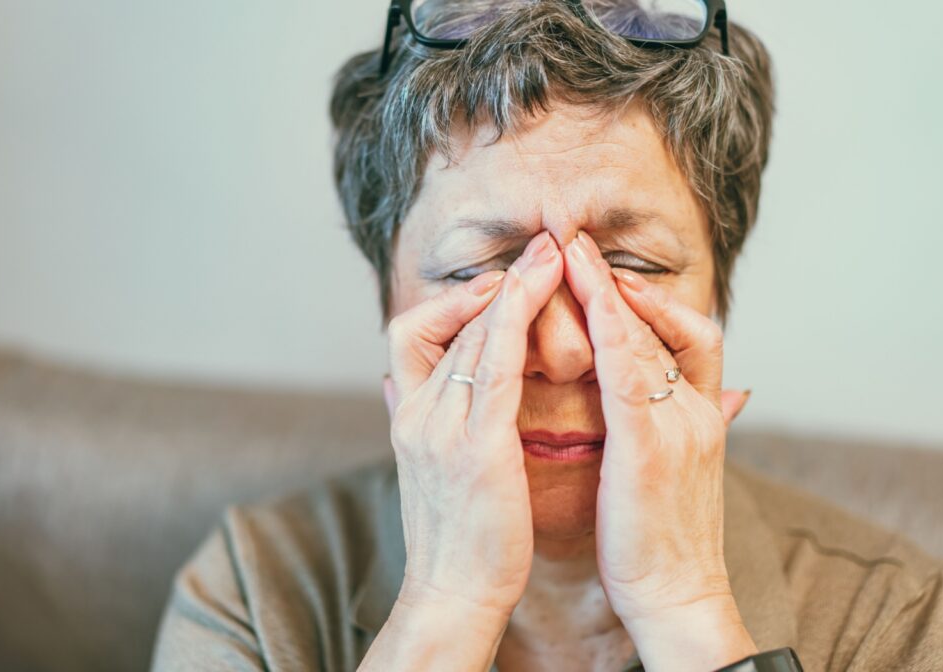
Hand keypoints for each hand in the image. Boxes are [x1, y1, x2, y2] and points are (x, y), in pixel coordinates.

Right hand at [382, 231, 562, 620]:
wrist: (452, 593)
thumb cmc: (454, 535)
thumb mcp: (423, 467)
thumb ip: (410, 418)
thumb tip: (390, 384)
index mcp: (407, 416)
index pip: (412, 331)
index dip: (454, 299)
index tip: (498, 284)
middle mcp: (417, 413)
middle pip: (446, 321)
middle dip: (496, 280)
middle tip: (541, 247)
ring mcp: (441, 427)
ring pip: (471, 332)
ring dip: (513, 285)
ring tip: (553, 253)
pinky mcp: (476, 446)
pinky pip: (494, 365)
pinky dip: (516, 319)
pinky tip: (543, 292)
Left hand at [562, 230, 755, 668]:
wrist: (680, 596)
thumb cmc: (664, 539)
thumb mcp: (678, 472)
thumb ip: (679, 425)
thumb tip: (702, 396)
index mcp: (699, 415)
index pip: (682, 335)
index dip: (645, 296)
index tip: (606, 269)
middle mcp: (694, 410)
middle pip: (657, 325)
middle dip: (614, 278)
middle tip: (575, 236)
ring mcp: (678, 425)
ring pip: (644, 337)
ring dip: (606, 287)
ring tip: (571, 248)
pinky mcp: (650, 448)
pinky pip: (630, 374)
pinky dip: (613, 330)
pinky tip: (589, 300)